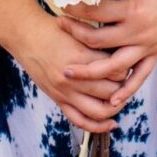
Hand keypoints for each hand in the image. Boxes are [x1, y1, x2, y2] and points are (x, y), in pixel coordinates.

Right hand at [10, 11, 126, 132]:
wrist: (27, 37)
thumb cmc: (54, 30)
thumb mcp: (80, 32)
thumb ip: (99, 45)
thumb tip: (123, 55)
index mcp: (81, 57)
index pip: (117, 70)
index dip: (127, 67)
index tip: (129, 63)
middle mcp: (73, 77)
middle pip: (111, 91)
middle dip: (123, 87)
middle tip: (128, 80)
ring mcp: (65, 91)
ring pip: (100, 110)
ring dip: (115, 107)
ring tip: (120, 100)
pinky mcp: (59, 100)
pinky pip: (80, 120)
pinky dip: (98, 126)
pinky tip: (110, 123)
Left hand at [59, 0, 156, 106]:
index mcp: (132, 10)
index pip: (95, 13)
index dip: (76, 9)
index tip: (62, 5)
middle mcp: (138, 32)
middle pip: (97, 41)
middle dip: (74, 34)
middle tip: (58, 27)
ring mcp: (148, 46)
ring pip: (113, 67)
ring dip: (89, 71)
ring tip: (69, 73)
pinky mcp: (156, 53)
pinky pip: (139, 76)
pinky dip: (126, 90)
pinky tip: (111, 100)